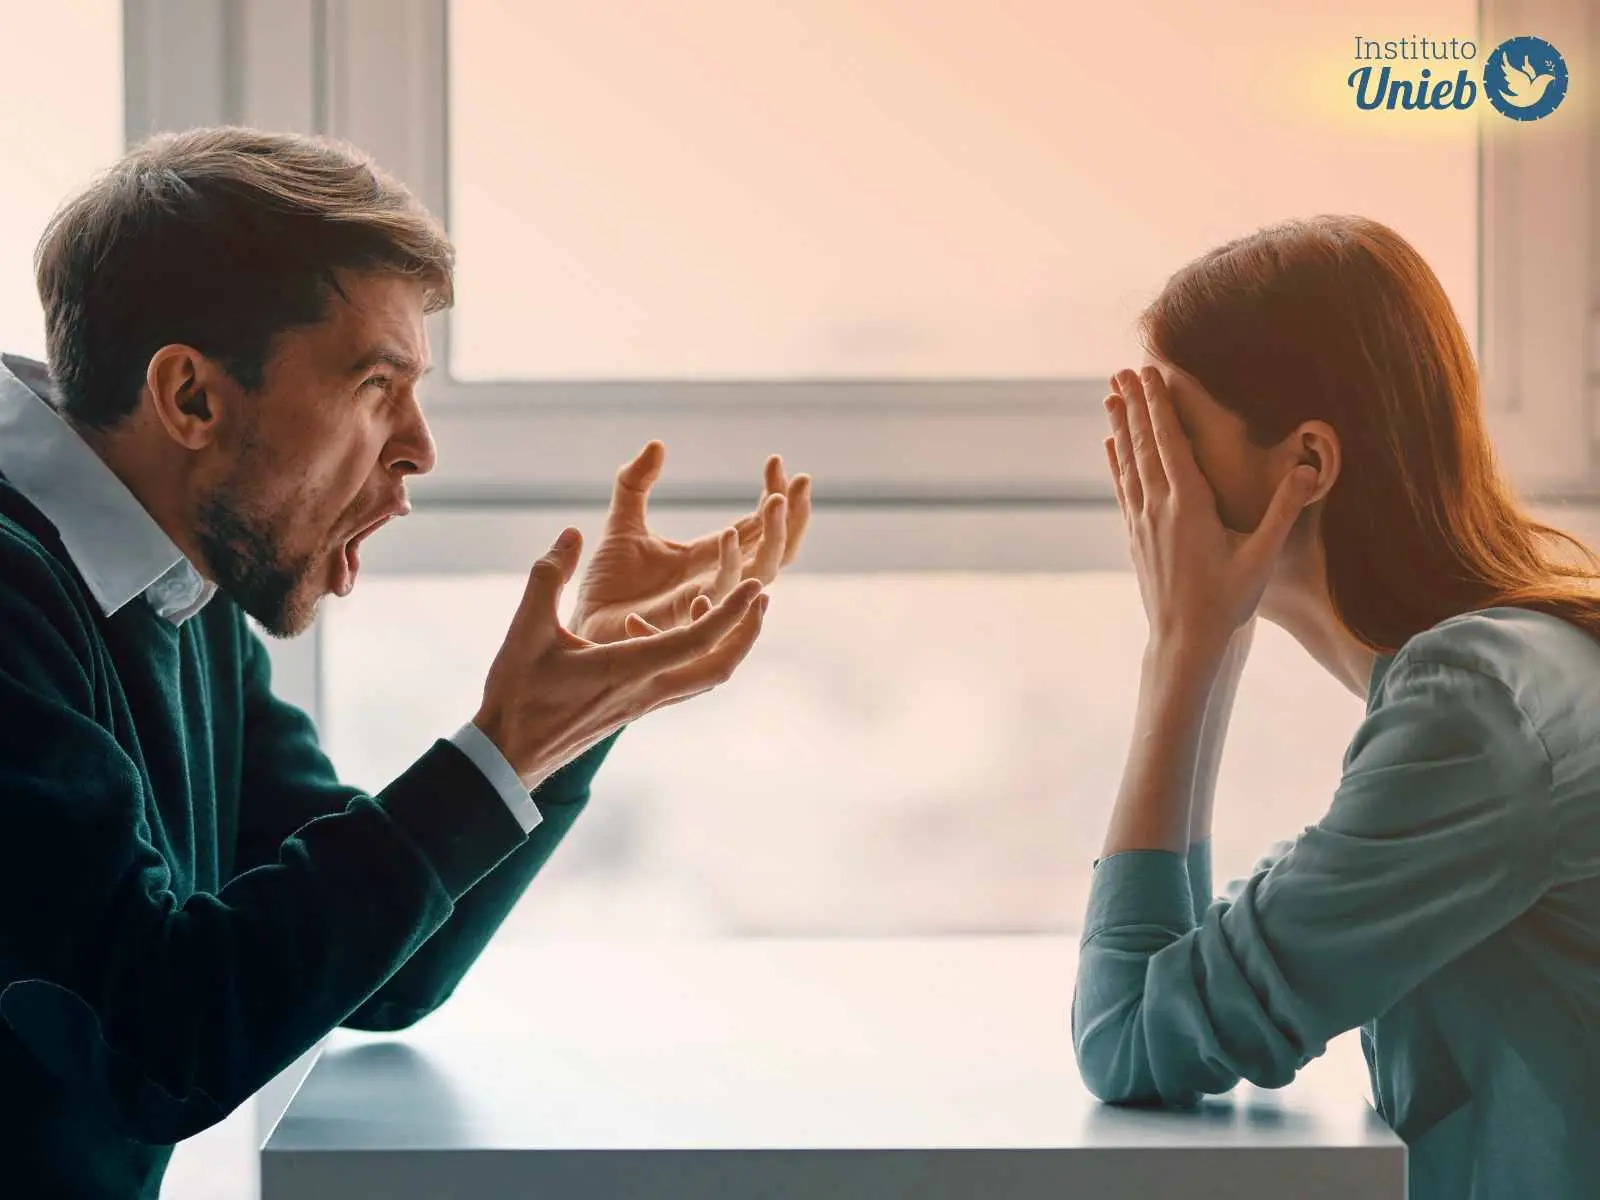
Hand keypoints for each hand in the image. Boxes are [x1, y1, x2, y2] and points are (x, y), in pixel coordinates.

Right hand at [474, 528, 769, 788]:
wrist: (509, 756)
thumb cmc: (517, 695)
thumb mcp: (525, 629)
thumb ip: (548, 576)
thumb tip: (572, 534)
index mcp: (628, 669)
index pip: (696, 641)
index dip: (730, 612)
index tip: (756, 586)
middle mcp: (646, 690)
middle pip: (719, 667)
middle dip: (746, 632)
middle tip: (761, 597)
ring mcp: (643, 703)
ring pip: (706, 677)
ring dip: (728, 645)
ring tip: (736, 611)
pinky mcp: (635, 707)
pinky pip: (685, 681)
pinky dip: (700, 655)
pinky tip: (690, 633)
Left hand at [568, 441, 811, 644]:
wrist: (583, 625)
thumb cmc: (606, 585)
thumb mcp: (622, 523)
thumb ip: (636, 483)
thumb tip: (657, 443)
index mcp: (712, 557)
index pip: (759, 526)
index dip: (775, 494)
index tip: (775, 460)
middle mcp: (720, 580)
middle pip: (778, 551)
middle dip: (795, 516)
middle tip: (800, 480)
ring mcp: (710, 601)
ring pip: (764, 573)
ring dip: (774, 537)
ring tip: (775, 501)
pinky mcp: (690, 620)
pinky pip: (723, 594)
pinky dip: (730, 565)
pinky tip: (728, 533)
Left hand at [1104, 366, 1314, 660]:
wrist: (1186, 641)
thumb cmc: (1228, 601)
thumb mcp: (1262, 557)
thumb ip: (1284, 511)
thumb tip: (1310, 471)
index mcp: (1188, 506)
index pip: (1170, 443)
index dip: (1160, 406)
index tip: (1149, 374)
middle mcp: (1158, 509)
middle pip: (1143, 445)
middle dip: (1136, 405)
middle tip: (1124, 370)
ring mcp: (1142, 523)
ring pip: (1128, 464)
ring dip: (1121, 428)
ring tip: (1112, 396)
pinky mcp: (1136, 538)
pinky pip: (1123, 489)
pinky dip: (1116, 463)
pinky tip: (1111, 447)